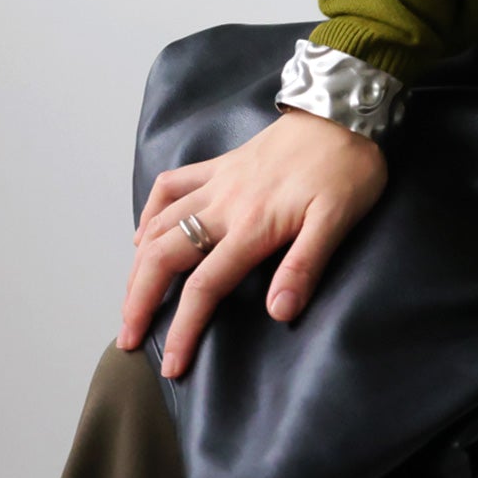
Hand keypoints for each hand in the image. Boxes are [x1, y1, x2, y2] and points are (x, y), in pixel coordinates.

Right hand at [119, 107, 388, 378]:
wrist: (343, 110)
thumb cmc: (348, 166)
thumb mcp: (339, 219)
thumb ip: (305, 265)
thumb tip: (278, 312)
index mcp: (253, 226)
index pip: (205, 287)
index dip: (184, 331)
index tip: (170, 367)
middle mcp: (225, 205)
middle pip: (164, 257)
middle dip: (139, 302)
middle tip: (128, 339)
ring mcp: (219, 182)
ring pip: (160, 225)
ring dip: (138, 265)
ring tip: (130, 300)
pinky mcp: (222, 164)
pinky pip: (172, 185)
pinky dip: (150, 212)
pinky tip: (144, 234)